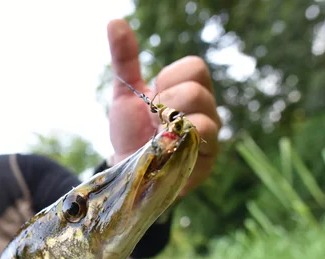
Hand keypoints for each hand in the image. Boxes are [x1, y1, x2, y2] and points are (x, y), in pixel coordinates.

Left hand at [107, 19, 221, 196]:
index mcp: (191, 91)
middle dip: (165, 105)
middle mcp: (207, 112)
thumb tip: (115, 21)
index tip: (152, 96)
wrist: (124, 172)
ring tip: (157, 140)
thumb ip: (125, 59)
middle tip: (152, 122)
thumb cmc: (130, 134)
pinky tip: (162, 153)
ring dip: (170, 128)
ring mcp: (209, 139)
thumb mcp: (125, 94)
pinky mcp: (205, 164)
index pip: (195, 67)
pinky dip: (175, 146)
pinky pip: (200, 146)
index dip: (168, 79)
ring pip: (204, 120)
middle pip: (197, 91)